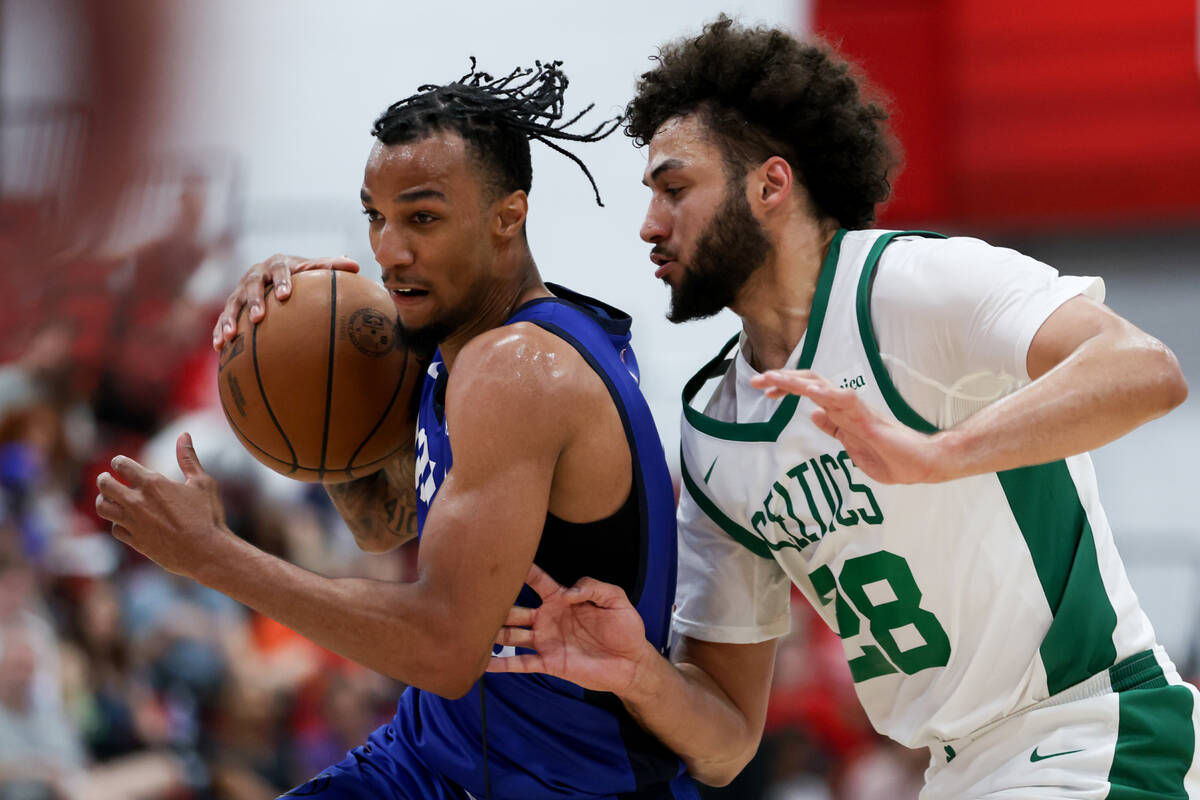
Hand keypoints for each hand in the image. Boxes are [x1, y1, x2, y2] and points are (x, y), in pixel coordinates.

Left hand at [94, 433, 231, 576]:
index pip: (121, 465)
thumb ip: (189, 458)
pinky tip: (126, 522)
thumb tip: (184, 434)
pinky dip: (118, 524)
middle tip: (107, 479)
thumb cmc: (208, 515)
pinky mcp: (135, 541)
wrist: (206, 551)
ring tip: (110, 499)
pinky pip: (115, 529)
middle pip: (105, 485)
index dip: (118, 462)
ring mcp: (133, 523)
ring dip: (104, 501)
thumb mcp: (202, 482)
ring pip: (103, 508)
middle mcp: (137, 501)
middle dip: (105, 479)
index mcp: (153, 483)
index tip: (120, 463)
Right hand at [212, 253, 359, 350]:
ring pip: (233, 303)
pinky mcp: (233, 305)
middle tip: (259, 317)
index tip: (285, 296)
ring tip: (230, 336)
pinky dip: (219, 330)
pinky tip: (218, 347)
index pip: (280, 269)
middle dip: (254, 301)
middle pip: (252, 285)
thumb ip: (331, 267)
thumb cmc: (302, 275)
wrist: (276, 275)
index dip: (281, 281)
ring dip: (230, 318)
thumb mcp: (315, 270)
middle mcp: (256, 274)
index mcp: (278, 264)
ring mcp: (241, 290)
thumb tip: (355, 265)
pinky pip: (222, 318)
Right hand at [485, 564, 653, 694]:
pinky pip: (520, 663)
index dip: (522, 571)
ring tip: (468, 630)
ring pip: (511, 636)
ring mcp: (545, 641)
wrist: (632, 664)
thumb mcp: (616, 600)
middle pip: (514, 610)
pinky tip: (482, 665)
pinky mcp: (549, 663)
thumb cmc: (625, 628)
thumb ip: (593, 588)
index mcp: (561, 599)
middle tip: (473, 598)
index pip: (537, 581)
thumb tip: (568, 592)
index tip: (503, 560)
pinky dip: (501, 665)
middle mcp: (547, 618)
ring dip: (492, 634)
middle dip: (496, 604)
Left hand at [750, 369, 951, 483]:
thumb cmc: (893, 458)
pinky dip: (823, 393)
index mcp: (841, 414)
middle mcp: (846, 407)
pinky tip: (806, 392)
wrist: (922, 464)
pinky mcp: (867, 418)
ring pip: (822, 386)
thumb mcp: (853, 447)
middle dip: (783, 379)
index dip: (787, 388)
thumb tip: (815, 415)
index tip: (765, 391)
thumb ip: (835, 430)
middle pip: (810, 384)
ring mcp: (856, 410)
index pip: (810, 394)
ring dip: (795, 381)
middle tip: (757, 379)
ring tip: (772, 378)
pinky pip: (843, 401)